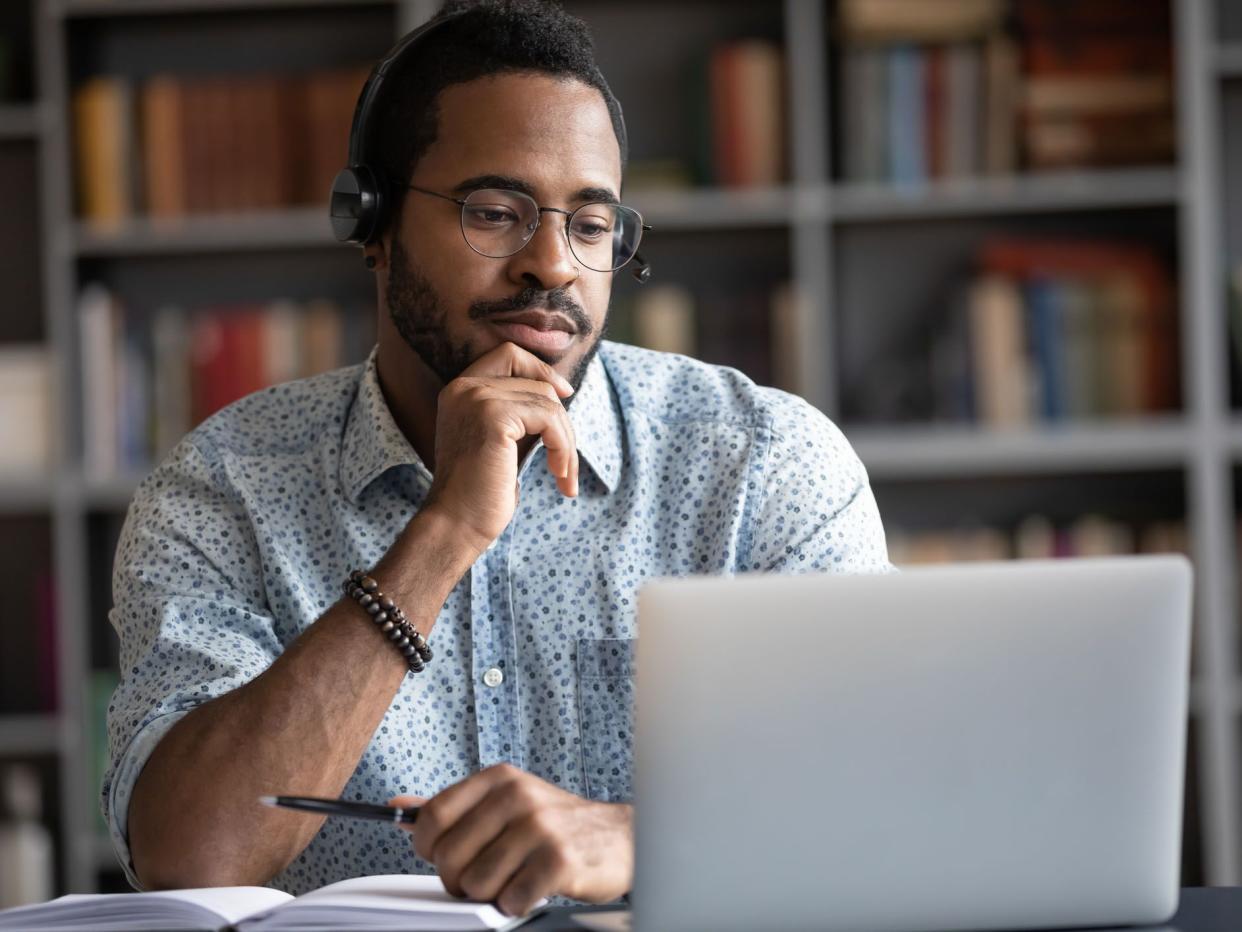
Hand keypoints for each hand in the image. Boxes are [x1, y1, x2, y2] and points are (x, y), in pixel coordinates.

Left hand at [390, 764, 632, 915]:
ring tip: (514, 879)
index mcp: (499, 779)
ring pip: (476, 883)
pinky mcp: (559, 860)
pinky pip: (510, 900)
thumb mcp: (504, 803)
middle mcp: (518, 797)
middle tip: (483, 877)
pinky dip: (517, 904)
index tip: (443, 855)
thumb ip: (453, 807)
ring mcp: (540, 827)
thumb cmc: (556, 823)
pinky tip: (534, 888)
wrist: (619, 838)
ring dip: (491, 894)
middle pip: (449, 856)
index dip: (428, 847)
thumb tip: (399, 806)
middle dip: (459, 880)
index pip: (433, 816)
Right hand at [422, 342, 578, 553]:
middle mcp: (464, 387)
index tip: (564, 395)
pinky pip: (549, 418)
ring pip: (548, 401)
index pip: (509, 354)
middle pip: (536, 380)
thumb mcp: (502, 440)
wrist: (457, 524)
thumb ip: (520, 411)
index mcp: (460, 390)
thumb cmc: (482, 491)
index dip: (541, 370)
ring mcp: (477, 399)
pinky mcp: (493, 416)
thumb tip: (560, 390)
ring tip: (563, 474)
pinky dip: (563, 447)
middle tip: (565, 456)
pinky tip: (559, 475)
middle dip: (561, 418)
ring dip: (566, 441)